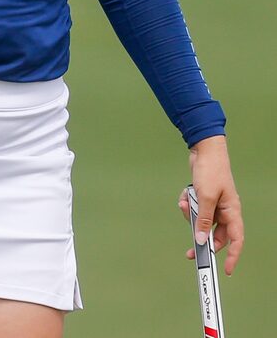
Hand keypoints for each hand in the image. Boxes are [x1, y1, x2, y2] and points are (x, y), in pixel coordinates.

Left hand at [177, 135, 243, 274]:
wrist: (204, 150)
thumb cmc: (211, 171)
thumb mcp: (206, 197)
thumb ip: (204, 220)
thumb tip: (202, 240)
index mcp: (232, 212)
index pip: (236, 240)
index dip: (232, 256)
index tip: (225, 269)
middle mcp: (225, 210)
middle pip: (214, 233)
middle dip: (201, 238)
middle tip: (189, 252)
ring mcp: (213, 204)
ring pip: (201, 220)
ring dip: (190, 214)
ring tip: (185, 202)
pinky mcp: (203, 197)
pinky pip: (194, 208)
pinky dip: (187, 203)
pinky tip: (185, 194)